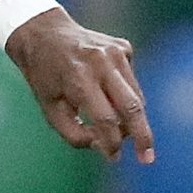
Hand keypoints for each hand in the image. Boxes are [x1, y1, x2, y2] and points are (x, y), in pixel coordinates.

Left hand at [6, 10, 153, 163]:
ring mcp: (116, 52)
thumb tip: (103, 146)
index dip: (111, 142)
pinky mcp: (124, 48)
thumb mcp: (49, 109)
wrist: (44, 34)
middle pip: (132, 106)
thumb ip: (73, 133)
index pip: (105, 118)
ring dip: (131, 118)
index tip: (113, 158)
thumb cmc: (45, 77)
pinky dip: (123, 95)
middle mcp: (101, 62)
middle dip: (142, 135)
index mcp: (78, 78)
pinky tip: (102, 88)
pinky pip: (131, 82)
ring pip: (136, 96)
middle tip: (148, 159)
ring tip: (117, 128)